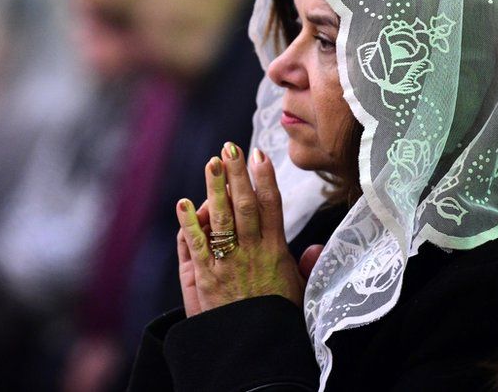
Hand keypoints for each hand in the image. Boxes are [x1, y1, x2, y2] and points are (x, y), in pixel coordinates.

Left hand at [176, 143, 305, 316]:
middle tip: (230, 147)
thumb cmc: (277, 320)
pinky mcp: (207, 278)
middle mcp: (253, 253)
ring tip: (211, 163)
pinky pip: (197, 246)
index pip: (271, 208)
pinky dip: (189, 223)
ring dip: (215, 188)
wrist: (257, 350)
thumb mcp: (299, 293)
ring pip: (221, 219)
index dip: (264, 180)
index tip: (259, 156)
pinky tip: (182, 204)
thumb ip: (306, 268)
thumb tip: (315, 247)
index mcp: (276, 252)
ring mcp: (229, 263)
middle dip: (237, 174)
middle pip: (245, 205)